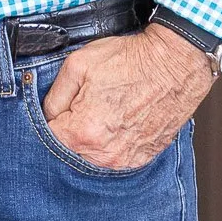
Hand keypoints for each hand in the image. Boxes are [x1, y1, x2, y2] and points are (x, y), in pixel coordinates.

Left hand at [41, 23, 215, 170]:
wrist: (175, 63)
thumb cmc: (130, 61)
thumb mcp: (76, 65)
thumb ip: (53, 97)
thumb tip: (46, 115)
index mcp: (83, 133)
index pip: (47, 137)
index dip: (52, 118)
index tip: (63, 106)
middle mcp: (105, 154)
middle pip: (70, 150)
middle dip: (71, 129)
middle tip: (86, 104)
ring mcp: (126, 159)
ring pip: (92, 156)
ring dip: (92, 138)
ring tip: (106, 110)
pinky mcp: (143, 157)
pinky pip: (115, 156)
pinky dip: (112, 141)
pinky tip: (119, 120)